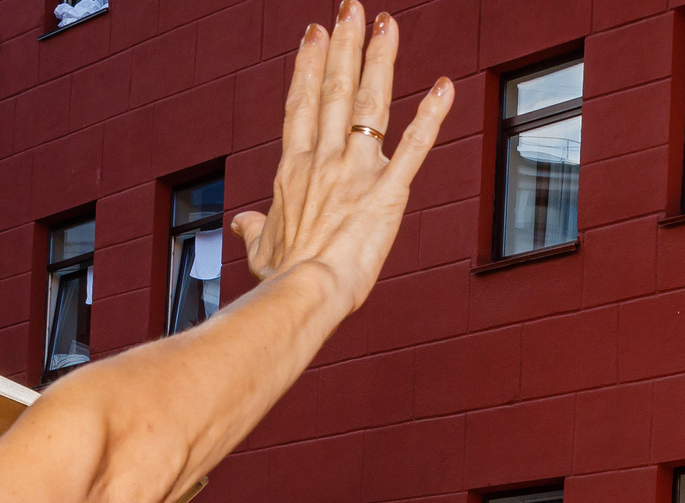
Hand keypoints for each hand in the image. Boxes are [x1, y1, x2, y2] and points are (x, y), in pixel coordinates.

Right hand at [236, 5, 454, 315]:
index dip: (308, 66)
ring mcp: (357, 172)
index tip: (314, 35)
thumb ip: (253, 228)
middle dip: (344, 45)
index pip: (301, 104)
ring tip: (385, 24)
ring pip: (369, 104)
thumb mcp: (260, 248)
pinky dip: (432, 115)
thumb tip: (239, 222)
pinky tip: (444, 87)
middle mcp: (325, 159)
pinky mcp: (389, 192)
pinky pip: (414, 146)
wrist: (304, 292)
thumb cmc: (283, 277)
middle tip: (351, 9)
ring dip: (379, 60)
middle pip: (334, 89)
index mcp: (294, 169)